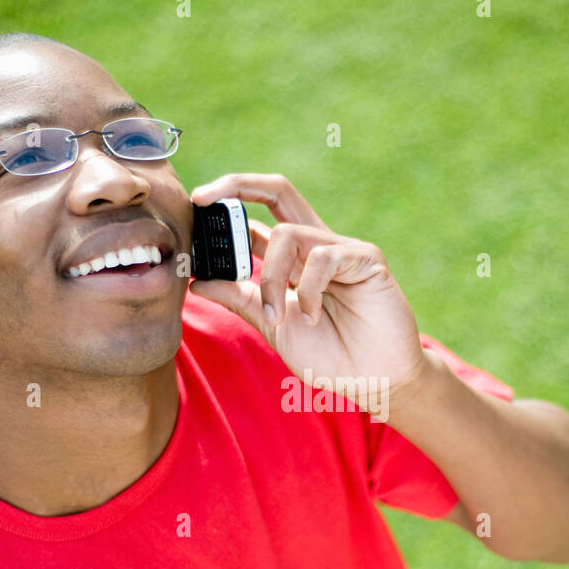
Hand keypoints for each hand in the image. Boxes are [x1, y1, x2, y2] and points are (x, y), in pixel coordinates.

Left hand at [187, 173, 427, 400]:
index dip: (226, 209)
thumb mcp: (274, 327)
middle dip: (237, 184)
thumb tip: (198, 281)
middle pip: (277, 191)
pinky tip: (312, 318)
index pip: (257, 218)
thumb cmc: (331, 358)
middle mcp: (317, 246)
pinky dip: (308, 292)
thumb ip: (241, 300)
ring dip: (270, 279)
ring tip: (277, 318)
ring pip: (288, 235)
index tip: (194, 211)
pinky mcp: (367, 259)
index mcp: (294, 260)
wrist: (374, 384)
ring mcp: (343, 249)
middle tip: (202, 197)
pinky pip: (322, 257)